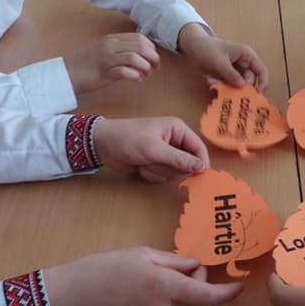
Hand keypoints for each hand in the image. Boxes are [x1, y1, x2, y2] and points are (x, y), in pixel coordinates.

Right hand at [44, 247, 243, 305]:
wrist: (70, 297)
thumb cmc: (103, 268)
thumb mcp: (141, 254)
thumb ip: (174, 261)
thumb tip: (195, 265)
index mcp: (164, 285)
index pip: (206, 295)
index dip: (226, 293)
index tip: (239, 287)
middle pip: (194, 297)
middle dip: (195, 281)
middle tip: (180, 265)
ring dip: (177, 292)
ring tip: (149, 277)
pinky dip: (162, 303)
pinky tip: (139, 293)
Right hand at [64, 33, 160, 94]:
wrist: (65, 74)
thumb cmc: (85, 65)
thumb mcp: (103, 51)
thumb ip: (120, 49)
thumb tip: (142, 54)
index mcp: (111, 39)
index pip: (139, 38)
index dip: (151, 48)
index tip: (154, 59)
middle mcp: (109, 46)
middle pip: (140, 46)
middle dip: (153, 58)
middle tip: (155, 68)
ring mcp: (106, 59)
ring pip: (135, 57)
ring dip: (145, 67)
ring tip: (145, 75)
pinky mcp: (103, 73)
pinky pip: (125, 71)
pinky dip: (134, 75)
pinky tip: (136, 79)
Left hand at [94, 116, 209, 181]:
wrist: (102, 145)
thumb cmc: (128, 139)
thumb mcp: (154, 149)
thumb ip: (179, 159)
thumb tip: (202, 167)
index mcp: (178, 129)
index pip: (198, 147)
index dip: (200, 162)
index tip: (199, 175)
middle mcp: (174, 141)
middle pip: (187, 163)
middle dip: (169, 167)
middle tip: (154, 161)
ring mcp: (165, 153)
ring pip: (174, 172)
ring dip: (158, 171)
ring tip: (144, 162)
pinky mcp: (156, 163)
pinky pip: (163, 176)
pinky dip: (151, 174)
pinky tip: (141, 166)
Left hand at [178, 23, 268, 91]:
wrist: (193, 47)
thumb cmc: (207, 48)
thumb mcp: (218, 61)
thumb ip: (230, 74)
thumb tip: (242, 86)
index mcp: (246, 55)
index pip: (261, 70)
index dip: (263, 82)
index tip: (257, 94)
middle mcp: (244, 64)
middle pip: (249, 81)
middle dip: (238, 87)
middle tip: (227, 90)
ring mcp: (236, 71)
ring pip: (238, 86)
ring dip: (227, 87)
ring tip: (213, 81)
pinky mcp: (228, 77)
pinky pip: (229, 86)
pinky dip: (220, 86)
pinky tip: (210, 80)